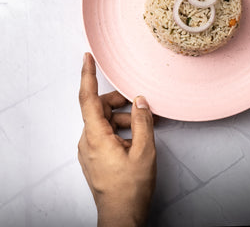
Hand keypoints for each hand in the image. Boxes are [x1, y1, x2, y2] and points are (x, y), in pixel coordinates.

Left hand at [78, 53, 155, 226]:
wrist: (121, 216)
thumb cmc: (130, 188)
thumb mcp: (144, 151)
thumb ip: (142, 121)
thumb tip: (139, 100)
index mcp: (96, 136)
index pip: (88, 98)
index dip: (88, 75)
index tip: (87, 57)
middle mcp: (87, 141)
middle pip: (99, 109)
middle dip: (119, 104)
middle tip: (138, 106)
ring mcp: (89, 150)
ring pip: (103, 121)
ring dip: (122, 120)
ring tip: (142, 131)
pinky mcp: (93, 157)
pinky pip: (104, 134)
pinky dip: (119, 131)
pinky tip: (134, 140)